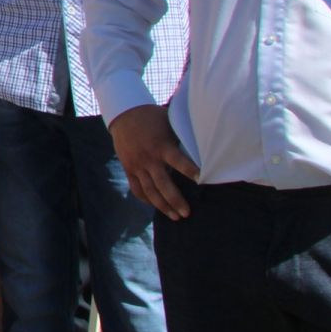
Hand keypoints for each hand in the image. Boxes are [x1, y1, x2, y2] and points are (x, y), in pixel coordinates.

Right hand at [109, 104, 198, 219]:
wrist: (124, 115)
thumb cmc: (153, 117)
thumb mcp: (169, 121)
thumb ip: (182, 135)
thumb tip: (206, 142)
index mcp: (161, 145)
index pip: (178, 161)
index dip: (190, 170)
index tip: (202, 181)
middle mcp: (148, 158)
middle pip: (162, 184)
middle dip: (175, 201)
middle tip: (187, 213)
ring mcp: (137, 165)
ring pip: (149, 191)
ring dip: (162, 206)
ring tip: (175, 217)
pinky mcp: (129, 168)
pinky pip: (137, 189)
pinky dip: (146, 199)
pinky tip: (156, 206)